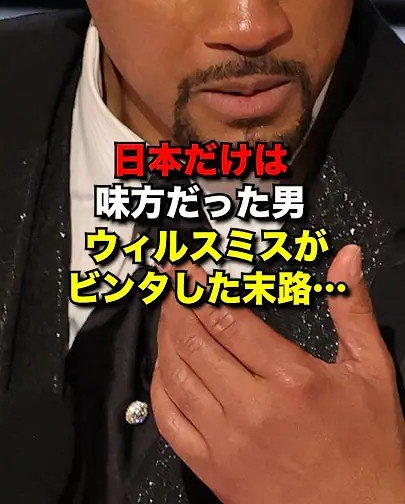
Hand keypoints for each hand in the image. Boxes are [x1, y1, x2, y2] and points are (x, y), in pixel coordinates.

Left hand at [150, 245, 404, 502]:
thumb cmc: (369, 448)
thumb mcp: (371, 370)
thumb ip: (351, 308)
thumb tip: (347, 259)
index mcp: (291, 379)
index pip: (226, 318)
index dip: (198, 288)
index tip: (186, 270)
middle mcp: (254, 409)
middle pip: (194, 342)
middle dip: (177, 305)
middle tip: (173, 285)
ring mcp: (228, 443)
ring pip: (176, 377)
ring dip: (165, 338)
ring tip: (168, 315)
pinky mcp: (214, 470)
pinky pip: (170, 422)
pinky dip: (160, 388)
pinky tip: (165, 368)